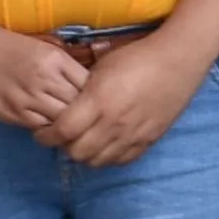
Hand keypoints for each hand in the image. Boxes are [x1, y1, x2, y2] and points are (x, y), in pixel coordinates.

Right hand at [0, 22, 92, 138]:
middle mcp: (44, 78)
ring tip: (69, 126)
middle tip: (84, 119)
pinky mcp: (11, 111)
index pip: (88, 85)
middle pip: (78, 106)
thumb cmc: (5, 45)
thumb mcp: (41, 48)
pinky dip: (47, 129)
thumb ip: (62, 68)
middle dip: (83, 113)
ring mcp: (27, 97)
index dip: (93, 96)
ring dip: (66, 125)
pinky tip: (48, 126)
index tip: (92, 101)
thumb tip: (84, 90)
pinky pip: (39, 127)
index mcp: (55, 59)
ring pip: (60, 120)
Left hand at [45, 25, 214, 166]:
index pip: (63, 131)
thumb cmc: (137, 57)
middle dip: (63, 147)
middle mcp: (113, 123)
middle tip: (62, 138)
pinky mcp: (148, 140)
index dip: (46, 136)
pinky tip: (105, 145)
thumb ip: (82, 91)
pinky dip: (108, 157)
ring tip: (83, 142)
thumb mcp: (102, 67)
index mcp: (98, 101)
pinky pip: (121, 160)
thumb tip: (66, 106)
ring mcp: (132, 134)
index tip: (41, 133)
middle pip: (77, 152)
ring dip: (85, 155)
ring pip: (98, 161)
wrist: (177, 61)